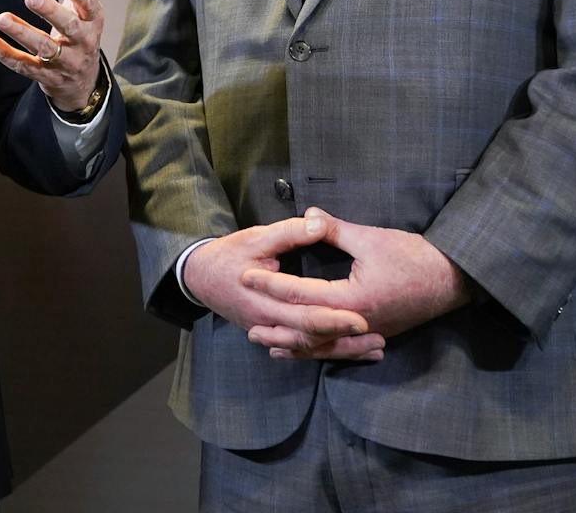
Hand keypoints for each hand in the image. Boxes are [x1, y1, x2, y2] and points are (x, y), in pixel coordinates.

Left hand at [0, 0, 115, 112]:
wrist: (82, 83)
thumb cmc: (83, 29)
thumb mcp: (91, 0)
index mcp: (93, 20)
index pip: (90, 4)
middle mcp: (81, 42)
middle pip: (68, 27)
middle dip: (50, 12)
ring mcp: (63, 62)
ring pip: (44, 49)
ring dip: (23, 34)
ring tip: (1, 18)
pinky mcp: (44, 76)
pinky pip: (23, 67)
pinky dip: (5, 54)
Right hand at [184, 219, 380, 361]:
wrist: (199, 277)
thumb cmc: (228, 255)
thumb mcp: (256, 237)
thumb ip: (289, 233)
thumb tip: (318, 223)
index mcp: (263, 301)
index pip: (304, 314)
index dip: (333, 318)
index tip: (362, 317)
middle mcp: (267, 324)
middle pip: (311, 337)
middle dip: (345, 340)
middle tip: (377, 338)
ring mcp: (270, 332)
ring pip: (310, 349)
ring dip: (342, 351)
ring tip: (376, 350)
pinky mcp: (274, 334)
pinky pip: (303, 349)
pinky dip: (328, 351)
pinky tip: (354, 352)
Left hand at [239, 208, 470, 360]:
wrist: (452, 279)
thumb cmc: (413, 256)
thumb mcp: (371, 238)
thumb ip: (336, 230)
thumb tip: (307, 216)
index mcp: (352, 299)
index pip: (302, 294)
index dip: (271, 285)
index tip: (246, 277)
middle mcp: (355, 323)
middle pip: (306, 329)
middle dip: (275, 324)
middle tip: (245, 322)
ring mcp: (365, 333)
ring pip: (321, 346)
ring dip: (292, 344)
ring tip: (265, 343)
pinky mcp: (373, 334)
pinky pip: (338, 348)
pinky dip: (316, 349)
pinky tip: (301, 350)